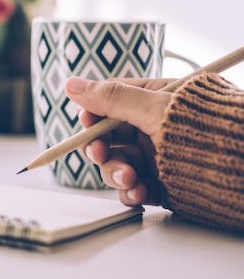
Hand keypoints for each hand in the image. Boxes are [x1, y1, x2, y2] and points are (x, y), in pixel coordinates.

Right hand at [64, 76, 173, 207]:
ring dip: (116, 173)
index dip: (93, 115)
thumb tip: (70, 84)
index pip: (109, 103)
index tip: (87, 123)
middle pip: (108, 138)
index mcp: (153, 101)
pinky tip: (138, 194)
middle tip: (101, 154)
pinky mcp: (163, 185)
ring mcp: (157, 158)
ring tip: (130, 180)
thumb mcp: (155, 108)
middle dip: (101, 149)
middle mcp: (152, 129)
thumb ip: (111, 98)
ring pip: (118, 165)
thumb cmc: (209, 129)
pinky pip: (134, 188)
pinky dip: (131, 192)